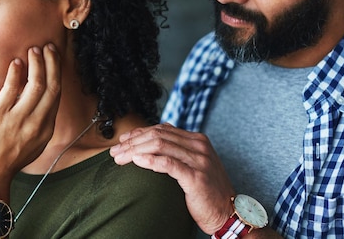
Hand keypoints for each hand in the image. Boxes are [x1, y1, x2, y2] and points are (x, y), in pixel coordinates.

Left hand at [0, 44, 61, 181]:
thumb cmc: (8, 160)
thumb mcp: (33, 144)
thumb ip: (40, 125)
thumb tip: (44, 107)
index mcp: (46, 129)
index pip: (56, 95)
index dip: (57, 74)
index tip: (54, 60)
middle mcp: (37, 123)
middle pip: (52, 86)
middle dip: (52, 63)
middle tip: (48, 47)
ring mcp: (19, 119)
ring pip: (36, 83)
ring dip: (37, 63)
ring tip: (33, 49)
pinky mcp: (0, 116)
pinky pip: (12, 88)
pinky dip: (16, 72)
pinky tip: (16, 62)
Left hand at [110, 123, 234, 233]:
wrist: (227, 213)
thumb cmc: (206, 191)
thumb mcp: (192, 165)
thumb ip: (176, 152)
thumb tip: (146, 144)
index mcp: (197, 139)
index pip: (162, 129)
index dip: (139, 133)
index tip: (122, 140)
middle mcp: (199, 146)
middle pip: (158, 135)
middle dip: (133, 142)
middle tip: (115, 151)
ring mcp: (199, 160)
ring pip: (160, 146)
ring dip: (135, 150)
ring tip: (120, 157)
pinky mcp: (196, 177)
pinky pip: (168, 164)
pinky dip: (150, 160)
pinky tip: (137, 161)